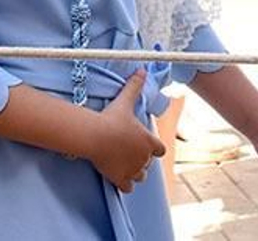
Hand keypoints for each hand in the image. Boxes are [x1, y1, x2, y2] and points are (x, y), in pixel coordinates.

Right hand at [87, 70, 166, 191]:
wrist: (96, 136)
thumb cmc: (112, 119)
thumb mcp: (125, 101)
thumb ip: (135, 86)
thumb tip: (141, 70)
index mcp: (149, 142)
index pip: (160, 150)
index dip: (153, 148)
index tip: (145, 144)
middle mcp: (145, 158)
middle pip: (148, 163)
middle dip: (141, 159)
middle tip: (127, 151)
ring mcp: (134, 170)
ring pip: (141, 176)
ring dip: (135, 172)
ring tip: (123, 163)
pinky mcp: (121, 180)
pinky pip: (129, 188)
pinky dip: (124, 184)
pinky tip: (117, 176)